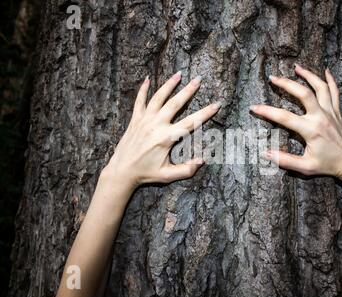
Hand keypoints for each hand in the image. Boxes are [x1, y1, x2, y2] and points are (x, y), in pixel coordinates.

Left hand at [104, 72, 219, 188]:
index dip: (206, 113)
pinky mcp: (135, 120)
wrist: (122, 171)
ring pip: (158, 98)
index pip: (191, 122)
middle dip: (188, 90)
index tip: (216, 104)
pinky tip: (147, 79)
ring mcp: (144, 121)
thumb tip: (202, 161)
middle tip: (199, 79)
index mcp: (166, 138)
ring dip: (169, 85)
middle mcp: (156, 125)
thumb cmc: (146, 174)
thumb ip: (186, 170)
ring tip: (179, 74)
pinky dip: (143, 89)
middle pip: (175, 103)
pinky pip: (139, 101)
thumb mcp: (168, 175)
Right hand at [250, 65, 341, 183]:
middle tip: (273, 78)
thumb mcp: (305, 167)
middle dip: (286, 84)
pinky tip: (325, 70)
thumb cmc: (328, 165)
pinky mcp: (338, 112)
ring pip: (320, 87)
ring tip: (296, 67)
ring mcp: (331, 112)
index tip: (254, 107)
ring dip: (308, 75)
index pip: (284, 117)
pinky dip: (330, 80)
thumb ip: (285, 160)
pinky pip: (335, 92)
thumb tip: (265, 153)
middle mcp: (321, 117)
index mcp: (311, 130)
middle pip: (303, 93)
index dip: (267, 111)